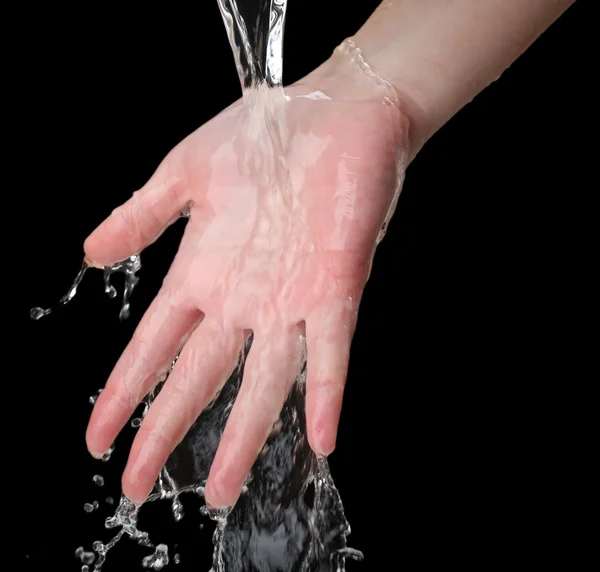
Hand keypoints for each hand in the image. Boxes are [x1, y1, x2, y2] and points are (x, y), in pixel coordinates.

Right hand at [85, 50, 409, 507]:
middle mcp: (242, 299)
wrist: (333, 110)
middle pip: (199, 378)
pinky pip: (329, 351)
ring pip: (263, 382)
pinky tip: (318, 437)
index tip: (100, 436)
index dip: (127, 392)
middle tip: (143, 487)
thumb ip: (141, 216)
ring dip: (243, 435)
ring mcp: (289, 299)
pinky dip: (324, 394)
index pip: (155, 346)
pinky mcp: (336, 287)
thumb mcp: (186, 175)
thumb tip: (89, 252)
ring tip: (224, 487)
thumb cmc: (262, 135)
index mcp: (203, 273)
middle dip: (169, 431)